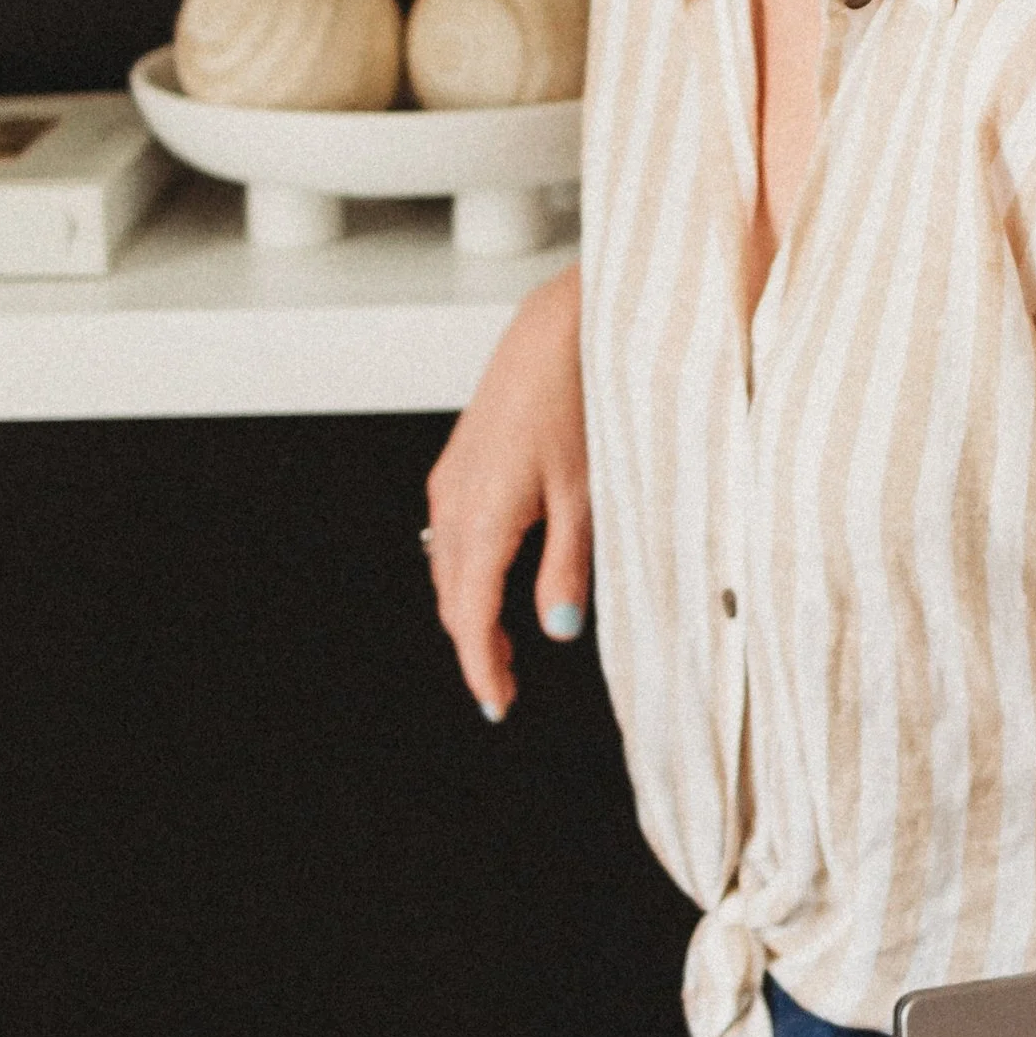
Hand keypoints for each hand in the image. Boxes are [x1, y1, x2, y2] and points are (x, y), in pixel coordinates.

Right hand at [423, 263, 587, 718]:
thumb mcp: (586, 496)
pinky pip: (452, 534)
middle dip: (473, 645)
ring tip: (502, 644)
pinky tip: (494, 577)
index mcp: (483, 518)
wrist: (558, 331)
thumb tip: (559, 629)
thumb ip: (567, 566)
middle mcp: (455, 502)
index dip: (480, 666)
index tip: (497, 704)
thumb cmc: (579, 403)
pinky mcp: (460, 462)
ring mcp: (451, 480)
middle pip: (451, 597)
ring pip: (449, 566)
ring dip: (469, 608)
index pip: (468, 615)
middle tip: (503, 687)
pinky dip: (468, 570)